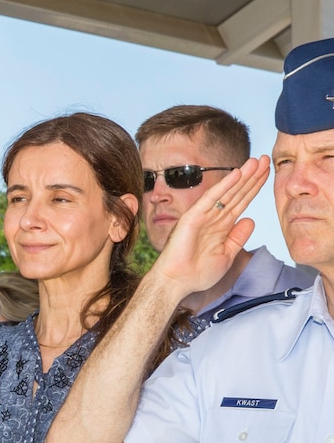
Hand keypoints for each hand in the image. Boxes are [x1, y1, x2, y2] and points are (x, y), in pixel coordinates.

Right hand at [145, 155, 269, 297]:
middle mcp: (213, 218)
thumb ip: (238, 238)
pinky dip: (224, 186)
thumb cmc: (197, 274)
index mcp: (222, 227)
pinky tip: (237, 174)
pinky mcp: (193, 217)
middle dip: (252, 177)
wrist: (176, 283)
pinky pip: (211, 199)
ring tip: (256, 161)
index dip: (254, 187)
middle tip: (265, 159)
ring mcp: (203, 216)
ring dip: (242, 176)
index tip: (266, 173)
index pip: (241, 202)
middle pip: (237, 193)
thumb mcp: (226, 255)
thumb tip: (251, 219)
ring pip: (227, 192)